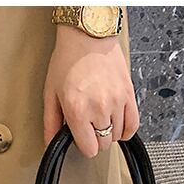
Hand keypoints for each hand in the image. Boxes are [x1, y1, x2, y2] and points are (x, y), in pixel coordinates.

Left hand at [43, 23, 139, 157]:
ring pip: (117, 135)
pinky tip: (118, 124)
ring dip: (109, 131)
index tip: (80, 136)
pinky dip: (126, 129)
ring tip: (100, 117)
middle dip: (95, 138)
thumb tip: (51, 144)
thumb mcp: (51, 92)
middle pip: (103, 144)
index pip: (89, 149)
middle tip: (88, 123)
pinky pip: (133, 125)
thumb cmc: (69, 58)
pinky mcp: (128, 94)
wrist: (88, 34)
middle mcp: (99, 108)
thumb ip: (51, 122)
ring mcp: (116, 102)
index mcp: (78, 110)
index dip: (84, 145)